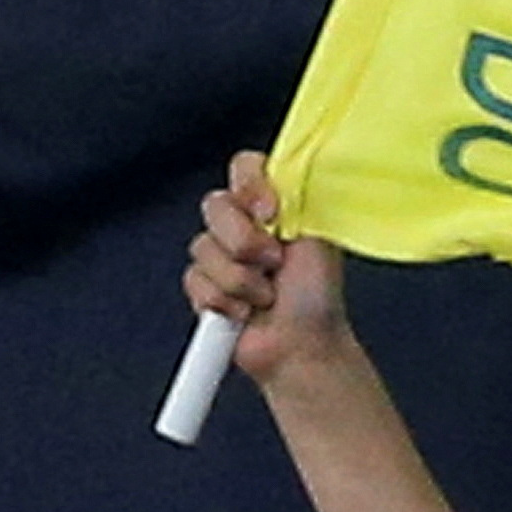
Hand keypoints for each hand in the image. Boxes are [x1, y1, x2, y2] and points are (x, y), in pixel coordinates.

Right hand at [187, 151, 353, 385]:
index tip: (271, 213)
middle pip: (214, 205)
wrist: (302, 345)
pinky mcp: (204, 285)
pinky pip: (194, 280)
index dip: (251, 186)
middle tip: (274, 263)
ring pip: (203, 248)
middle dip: (245, 242)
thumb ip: (297, 196)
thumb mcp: (318, 235)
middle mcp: (245, 224)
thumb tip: (285, 166)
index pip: (245, 167)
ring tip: (265, 294)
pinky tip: (245, 311)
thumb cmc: (316, 296)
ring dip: (240, 280)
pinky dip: (223, 301)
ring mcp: (222, 255)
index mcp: (274, 204)